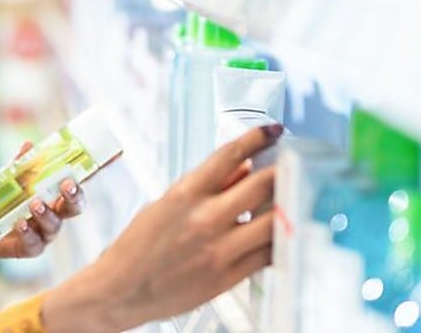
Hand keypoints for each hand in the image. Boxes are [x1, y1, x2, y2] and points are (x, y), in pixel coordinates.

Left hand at [0, 141, 87, 269]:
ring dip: (47, 214)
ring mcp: (44, 232)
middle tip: (67, 185)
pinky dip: (28, 233)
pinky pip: (34, 244)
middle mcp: (55, 213)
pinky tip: (20, 223)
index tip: (115, 156)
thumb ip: (19, 165)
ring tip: (35, 203)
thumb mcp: (8, 178)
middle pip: (75, 206)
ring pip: (55, 226)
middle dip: (75, 196)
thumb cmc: (1, 199)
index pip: (79, 180)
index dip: (98, 170)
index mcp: (55, 192)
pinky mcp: (29, 248)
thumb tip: (28, 146)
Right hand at [42, 123, 282, 332]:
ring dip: (289, 206)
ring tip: (298, 197)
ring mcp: (219, 249)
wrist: (122, 289)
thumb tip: (242, 169)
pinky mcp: (227, 276)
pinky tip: (285, 233)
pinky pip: (267, 255)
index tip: (273, 130)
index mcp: (185, 194)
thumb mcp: (166, 204)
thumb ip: (206, 187)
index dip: (256, 138)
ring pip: (273, 221)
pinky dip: (280, 241)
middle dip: (283, 170)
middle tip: (296, 163)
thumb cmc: (139, 246)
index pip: (229, 155)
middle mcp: (205, 218)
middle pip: (261, 185)